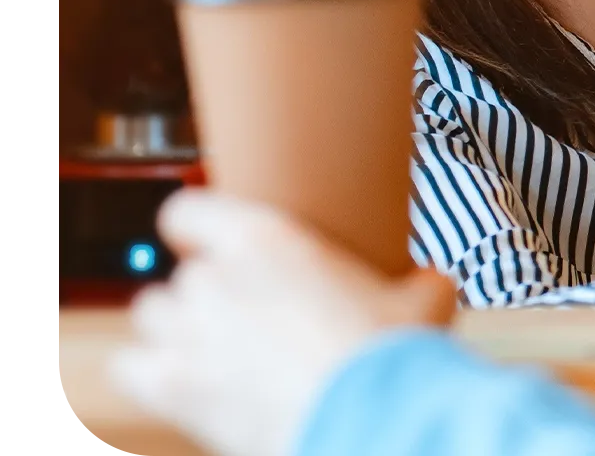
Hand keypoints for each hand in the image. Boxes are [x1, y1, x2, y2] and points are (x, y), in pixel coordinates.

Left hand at [109, 189, 457, 455]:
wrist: (371, 419)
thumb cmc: (393, 352)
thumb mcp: (423, 298)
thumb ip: (412, 280)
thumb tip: (429, 282)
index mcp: (264, 239)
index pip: (188, 211)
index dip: (198, 226)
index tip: (215, 241)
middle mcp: (213, 278)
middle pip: (184, 273)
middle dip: (211, 291)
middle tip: (251, 314)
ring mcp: (186, 334)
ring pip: (152, 312)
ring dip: (178, 325)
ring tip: (217, 347)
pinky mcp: (173, 387)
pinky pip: (130, 366)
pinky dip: (149, 369)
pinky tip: (182, 378)